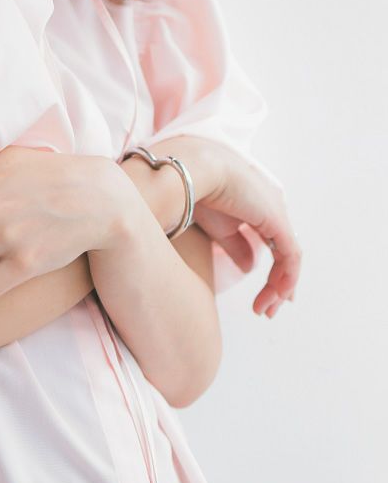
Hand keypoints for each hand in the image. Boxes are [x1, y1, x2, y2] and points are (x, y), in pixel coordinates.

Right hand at [188, 138, 302, 317]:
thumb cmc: (196, 192)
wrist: (192, 172)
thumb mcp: (218, 227)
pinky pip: (290, 257)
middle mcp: (272, 207)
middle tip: (266, 309)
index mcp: (256, 204)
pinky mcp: (277, 221)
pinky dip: (286, 279)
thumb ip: (236, 246)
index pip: (272, 240)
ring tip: (265, 310)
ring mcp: (276, 213)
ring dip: (279, 287)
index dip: (271, 269)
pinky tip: (276, 295)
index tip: (265, 296)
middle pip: (283, 251)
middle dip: (278, 284)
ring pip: (289, 258)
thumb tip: (250, 268)